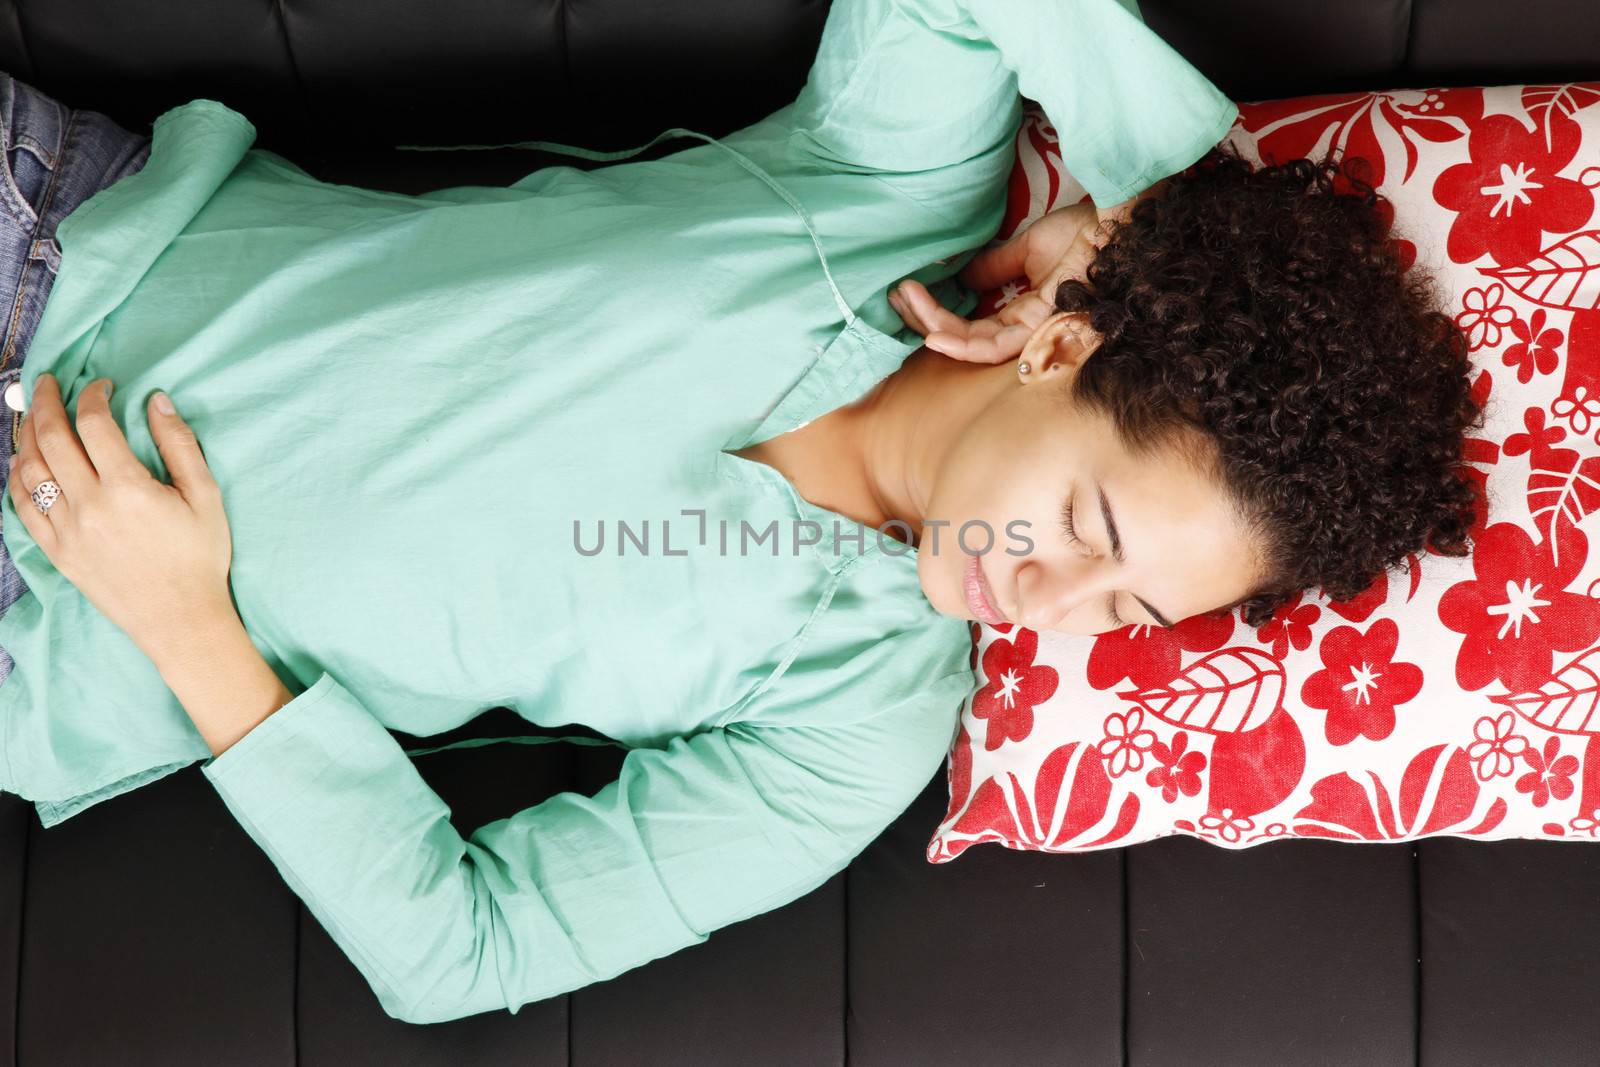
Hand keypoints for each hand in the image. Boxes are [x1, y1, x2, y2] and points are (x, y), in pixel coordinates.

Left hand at [8, 373, 236, 667]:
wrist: (181, 620)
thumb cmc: (200, 558)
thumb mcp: (206, 498)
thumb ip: (180, 446)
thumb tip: (157, 401)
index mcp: (128, 488)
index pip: (94, 424)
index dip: (93, 396)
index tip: (101, 386)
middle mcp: (89, 505)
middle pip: (52, 438)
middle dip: (46, 402)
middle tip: (48, 383)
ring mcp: (66, 530)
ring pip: (30, 469)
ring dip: (26, 434)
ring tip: (32, 416)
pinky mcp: (57, 551)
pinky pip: (21, 506)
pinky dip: (16, 478)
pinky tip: (21, 462)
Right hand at [889, 199, 1110, 363]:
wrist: (1119, 226)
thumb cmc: (1085, 233)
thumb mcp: (1028, 246)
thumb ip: (994, 266)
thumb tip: (960, 278)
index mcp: (1025, 311)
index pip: (973, 324)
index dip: (938, 311)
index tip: (908, 289)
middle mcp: (1027, 329)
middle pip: (967, 339)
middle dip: (927, 320)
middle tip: (896, 299)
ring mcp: (1034, 333)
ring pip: (974, 347)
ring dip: (936, 328)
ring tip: (907, 306)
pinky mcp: (1041, 331)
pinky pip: (994, 349)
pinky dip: (961, 345)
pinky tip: (933, 334)